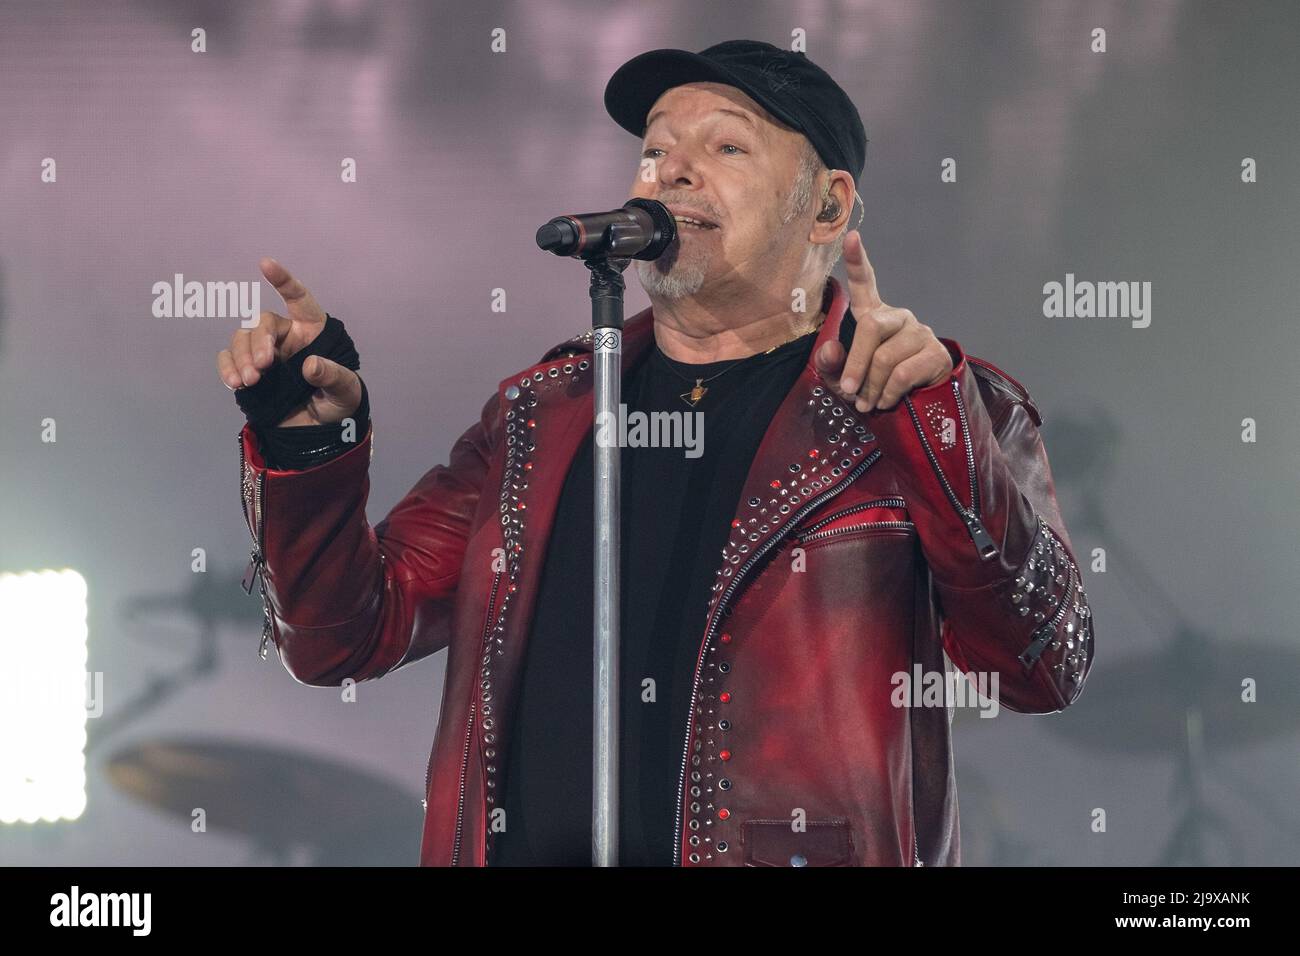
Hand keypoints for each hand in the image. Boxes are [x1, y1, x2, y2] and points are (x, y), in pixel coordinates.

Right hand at [216, 258, 362, 426]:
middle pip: (262, 324)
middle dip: (258, 342)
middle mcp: (287, 337)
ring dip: (241, 357)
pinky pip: (228, 359)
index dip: (283, 281)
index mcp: (313, 331)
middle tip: (263, 367)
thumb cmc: (340, 403)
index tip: (265, 264)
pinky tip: (234, 383)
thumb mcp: (346, 391)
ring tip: (249, 382)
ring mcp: (266, 353)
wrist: (321, 432)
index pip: (298, 299)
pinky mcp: (249, 371)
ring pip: (242, 339)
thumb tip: (311, 365)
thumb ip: (332, 377)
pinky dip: (227, 368)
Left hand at [813, 231, 952, 412]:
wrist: (914, 409)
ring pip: (886, 358)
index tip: (851, 237)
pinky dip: (888, 394)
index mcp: (874, 316)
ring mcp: (920, 333)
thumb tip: (828, 350)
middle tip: (848, 391)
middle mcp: (899, 318)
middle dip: (855, 364)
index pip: (865, 284)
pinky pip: (903, 374)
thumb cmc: (872, 387)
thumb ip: (832, 365)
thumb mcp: (844, 379)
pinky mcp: (936, 353)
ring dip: (871, 387)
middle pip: (871, 328)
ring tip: (868, 403)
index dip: (858, 261)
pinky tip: (886, 401)